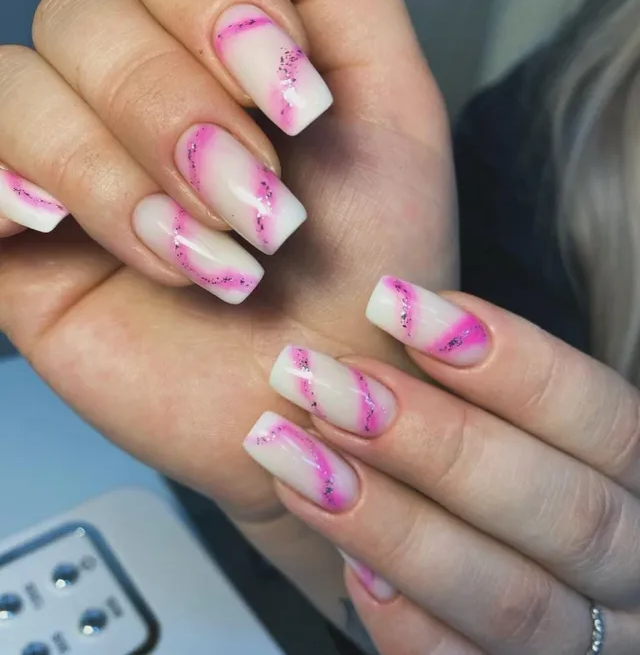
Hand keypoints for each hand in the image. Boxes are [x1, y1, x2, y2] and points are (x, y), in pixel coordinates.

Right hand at [0, 0, 451, 526]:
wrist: (344, 389)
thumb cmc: (379, 262)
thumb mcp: (393, 109)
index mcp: (217, 53)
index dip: (220, 6)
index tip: (299, 108)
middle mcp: (136, 96)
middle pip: (88, 15)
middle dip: (177, 111)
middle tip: (261, 210)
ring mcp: (73, 170)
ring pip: (22, 90)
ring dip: (118, 174)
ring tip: (210, 259)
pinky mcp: (26, 252)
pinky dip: (5, 186)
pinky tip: (64, 230)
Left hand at [246, 276, 639, 653]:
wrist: (544, 570)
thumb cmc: (518, 462)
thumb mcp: (531, 420)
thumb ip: (483, 377)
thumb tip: (400, 308)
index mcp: (639, 480)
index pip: (603, 417)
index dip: (511, 360)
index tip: (400, 305)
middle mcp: (631, 566)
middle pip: (561, 511)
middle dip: (436, 443)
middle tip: (329, 385)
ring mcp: (586, 639)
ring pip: (512, 601)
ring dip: (392, 525)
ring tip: (295, 458)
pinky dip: (405, 621)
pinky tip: (345, 564)